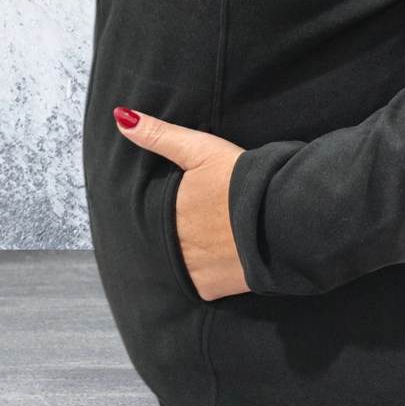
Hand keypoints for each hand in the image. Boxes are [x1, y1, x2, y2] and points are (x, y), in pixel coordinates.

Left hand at [112, 107, 249, 301]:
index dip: (161, 211)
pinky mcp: (211, 289)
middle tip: (195, 225)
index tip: (177, 207)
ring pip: (177, 266)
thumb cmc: (240, 179)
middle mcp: (172, 246)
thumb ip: (159, 135)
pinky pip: (199, 285)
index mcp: (165, 213)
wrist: (283, 215)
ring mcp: (190, 270)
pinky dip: (205, 275)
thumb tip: (121, 116)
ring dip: (185, 258)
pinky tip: (217, 262)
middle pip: (162, 242)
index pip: (148, 216)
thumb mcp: (200, 149)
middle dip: (172, 236)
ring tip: (203, 244)